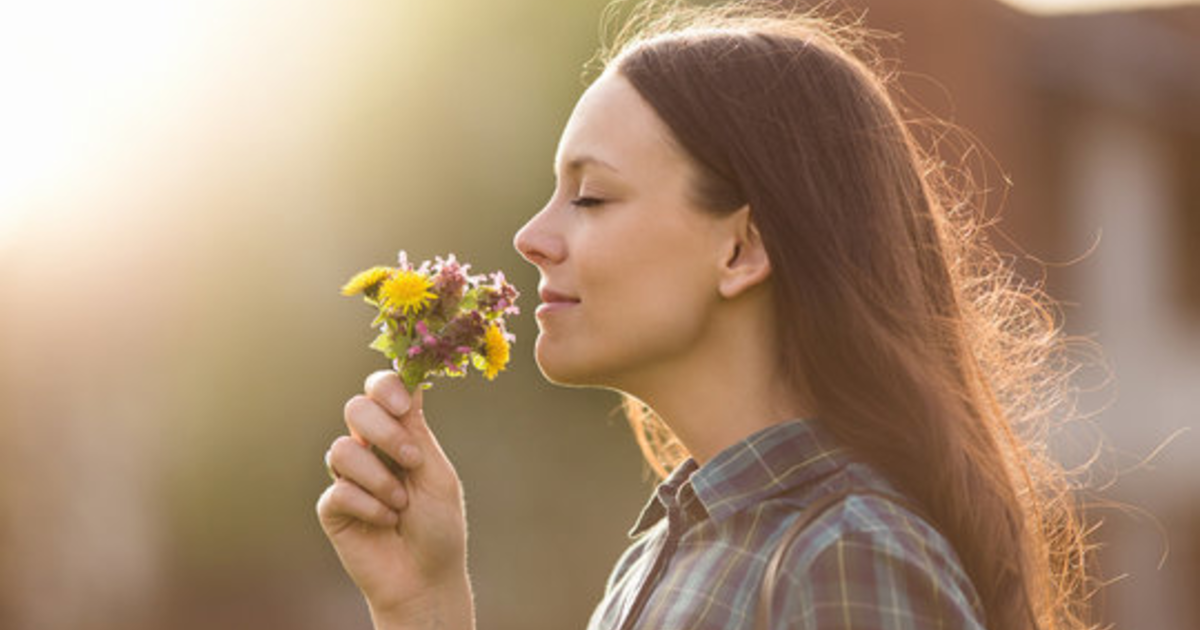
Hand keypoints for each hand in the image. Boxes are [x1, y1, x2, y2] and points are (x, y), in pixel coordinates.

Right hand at [317, 370, 473, 628]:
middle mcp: (370, 448)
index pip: (381, 390)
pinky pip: (339, 489)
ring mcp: (348, 476)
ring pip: (342, 449)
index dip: (386, 387)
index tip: (404, 405)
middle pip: (356, 408)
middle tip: (411, 460)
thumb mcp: (436, 472)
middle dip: (385, 431)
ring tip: (400, 504)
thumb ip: (417, 429)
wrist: (425, 577)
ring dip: (380, 479)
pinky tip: (385, 522)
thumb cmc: (438, 526)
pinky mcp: (331, 506)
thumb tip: (411, 379)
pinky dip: (370, 506)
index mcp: (399, 434)